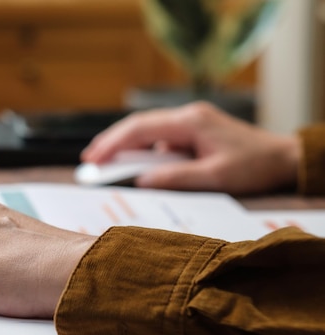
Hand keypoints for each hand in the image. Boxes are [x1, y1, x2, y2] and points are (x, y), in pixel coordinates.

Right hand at [81, 102, 300, 194]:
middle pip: (138, 126)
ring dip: (125, 147)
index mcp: (190, 122)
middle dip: (111, 143)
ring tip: (103, 164)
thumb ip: (176, 178)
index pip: (140, 128)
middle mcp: (187, 117)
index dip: (112, 144)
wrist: (283, 158)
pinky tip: (132, 165)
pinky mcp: (192, 132)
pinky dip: (142, 152)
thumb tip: (141, 181)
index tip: (92, 160)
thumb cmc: (254, 166)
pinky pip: (160, 140)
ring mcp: (190, 123)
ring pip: (147, 131)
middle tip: (88, 162)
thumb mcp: (215, 177)